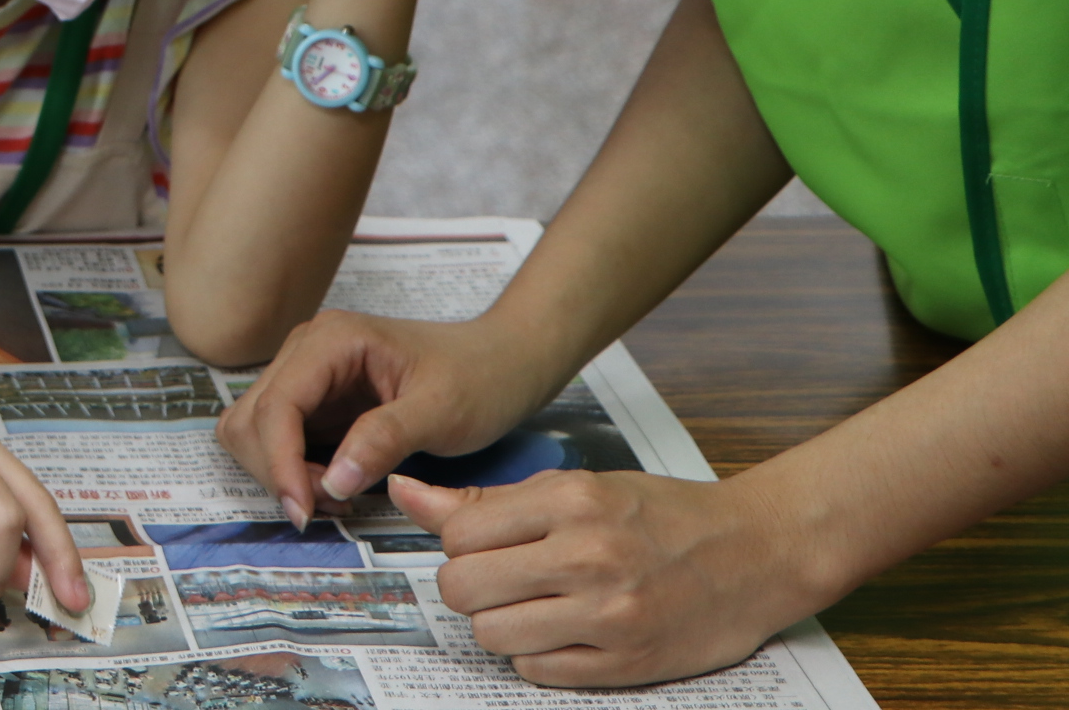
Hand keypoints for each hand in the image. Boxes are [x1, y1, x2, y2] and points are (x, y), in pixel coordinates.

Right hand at [217, 309, 560, 526]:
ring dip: (282, 472)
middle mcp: (305, 352)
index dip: (280, 463)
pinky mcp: (313, 402)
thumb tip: (330, 482)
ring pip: (253, 431)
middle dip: (280, 470)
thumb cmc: (478, 378)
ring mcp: (305, 376)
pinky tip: (339, 484)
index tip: (304, 511)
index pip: (276, 405)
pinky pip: (278, 440)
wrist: (501, 363)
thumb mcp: (441, 410)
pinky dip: (295, 470)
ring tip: (339, 494)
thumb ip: (385, 440)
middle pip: (251, 419)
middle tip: (335, 503)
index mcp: (331, 340)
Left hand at [397, 469, 818, 685]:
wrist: (757, 551)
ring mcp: (609, 614)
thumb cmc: (661, 514)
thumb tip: (401, 492)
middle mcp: (588, 556)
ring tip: (534, 606)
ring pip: (492, 635)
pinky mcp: (626, 662)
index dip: (459, 545)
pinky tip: (563, 632)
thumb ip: (485, 499)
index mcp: (570, 501)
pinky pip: (536, 671)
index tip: (484, 547)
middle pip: (463, 588)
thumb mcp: (577, 487)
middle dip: (470, 588)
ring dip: (500, 624)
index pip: (457, 534)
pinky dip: (536, 655)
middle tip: (501, 581)